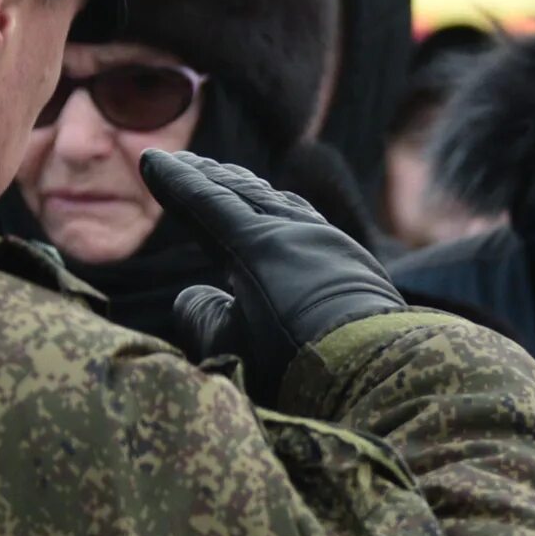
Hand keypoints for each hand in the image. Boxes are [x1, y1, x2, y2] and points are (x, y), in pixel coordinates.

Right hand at [141, 150, 406, 400]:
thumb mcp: (231, 349)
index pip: (206, 203)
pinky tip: (287, 216)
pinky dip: (285, 210)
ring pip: (281, 204)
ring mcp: (331, 245)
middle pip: (244, 194)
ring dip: (250, 191)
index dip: (176, 182)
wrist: (382, 376)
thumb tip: (192, 295)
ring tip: (231, 182)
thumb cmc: (297, 369)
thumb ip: (201, 317)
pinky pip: (310, 222)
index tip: (152, 159)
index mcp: (257, 247)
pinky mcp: (356, 265)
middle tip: (187, 164)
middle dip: (211, 177)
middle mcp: (296, 233)